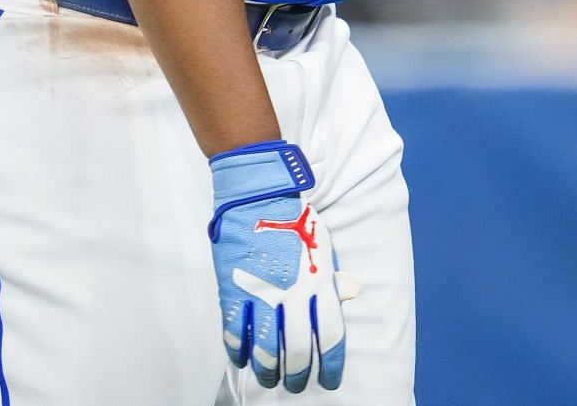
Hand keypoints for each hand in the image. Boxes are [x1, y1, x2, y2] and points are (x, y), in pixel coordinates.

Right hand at [209, 140, 347, 391]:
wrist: (259, 192)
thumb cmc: (294, 216)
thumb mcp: (323, 245)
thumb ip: (330, 278)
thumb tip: (342, 298)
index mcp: (319, 284)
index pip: (330, 337)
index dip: (330, 365)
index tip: (328, 380)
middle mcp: (292, 294)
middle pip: (297, 349)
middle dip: (297, 374)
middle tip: (295, 383)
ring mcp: (260, 293)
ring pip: (264, 348)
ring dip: (267, 369)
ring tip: (268, 377)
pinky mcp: (233, 288)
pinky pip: (234, 330)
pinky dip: (237, 350)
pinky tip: (241, 359)